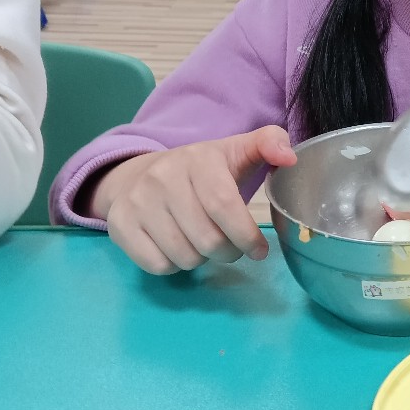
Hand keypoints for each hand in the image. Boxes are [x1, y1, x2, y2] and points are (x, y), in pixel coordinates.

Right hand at [92, 126, 296, 275]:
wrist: (138, 173)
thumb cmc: (200, 170)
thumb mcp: (234, 151)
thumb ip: (268, 144)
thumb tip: (290, 157)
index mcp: (198, 159)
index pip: (224, 206)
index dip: (246, 235)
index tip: (259, 250)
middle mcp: (162, 177)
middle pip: (207, 239)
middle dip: (227, 252)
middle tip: (231, 248)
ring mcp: (137, 202)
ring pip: (183, 256)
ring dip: (201, 259)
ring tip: (203, 243)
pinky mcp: (119, 225)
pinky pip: (156, 264)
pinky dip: (174, 266)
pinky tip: (178, 248)